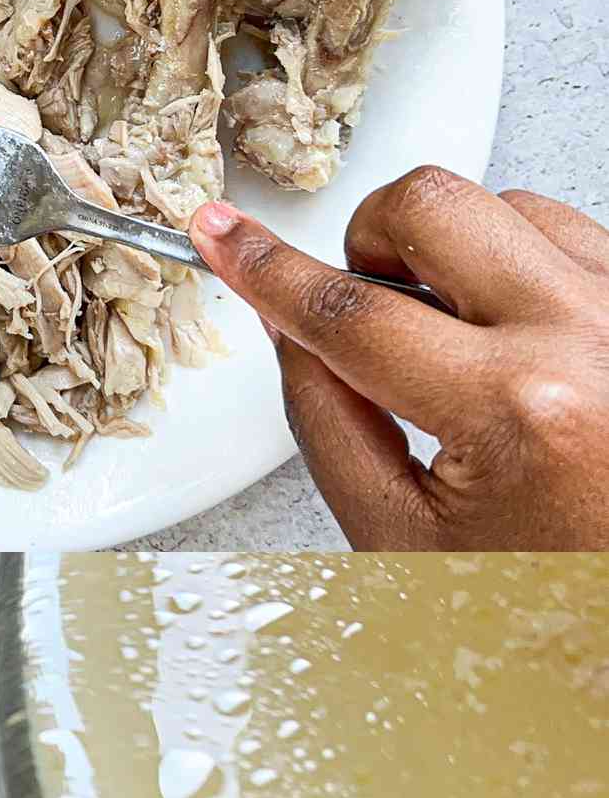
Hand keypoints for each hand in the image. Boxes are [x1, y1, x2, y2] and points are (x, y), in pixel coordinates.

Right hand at [189, 170, 608, 549]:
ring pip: (506, 204)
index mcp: (516, 410)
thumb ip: (327, 420)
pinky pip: (570, 230)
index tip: (227, 235)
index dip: (270, 270)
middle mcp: (592, 340)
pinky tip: (512, 336)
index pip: (353, 313)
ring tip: (456, 341)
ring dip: (453, 257)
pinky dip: (521, 266)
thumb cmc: (548, 593)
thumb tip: (286, 323)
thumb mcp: (403, 534)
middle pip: (433, 208)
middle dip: (370, 241)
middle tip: (366, 301)